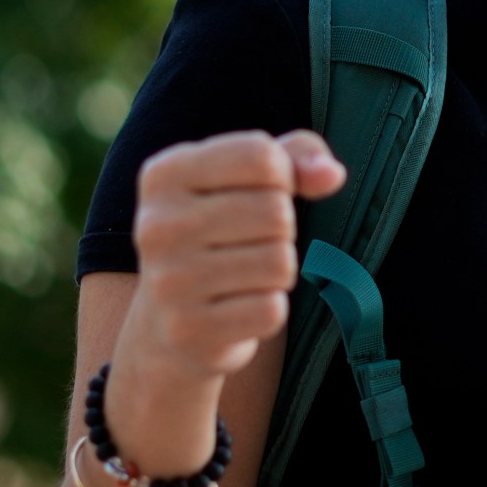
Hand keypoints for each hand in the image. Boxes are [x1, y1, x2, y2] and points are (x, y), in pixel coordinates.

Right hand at [108, 130, 344, 465]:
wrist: (168, 321)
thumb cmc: (222, 232)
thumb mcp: (251, 179)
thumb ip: (297, 156)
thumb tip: (330, 174)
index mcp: (164, 174)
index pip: (262, 157)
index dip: (283, 178)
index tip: (259, 194)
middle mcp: (156, 225)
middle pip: (276, 212)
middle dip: (281, 230)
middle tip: (250, 244)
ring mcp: (168, 281)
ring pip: (280, 262)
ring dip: (278, 271)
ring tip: (244, 276)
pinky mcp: (189, 329)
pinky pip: (272, 309)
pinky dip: (268, 309)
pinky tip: (237, 307)